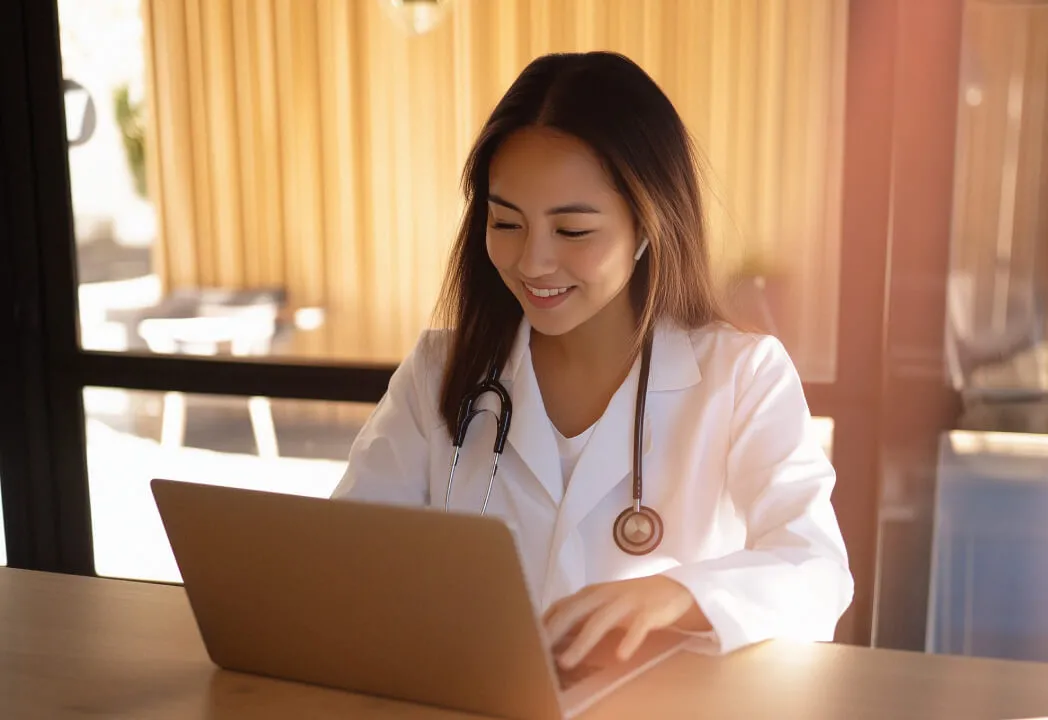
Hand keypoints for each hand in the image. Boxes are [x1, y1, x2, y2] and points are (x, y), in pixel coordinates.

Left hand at [542, 575, 708, 669]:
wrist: (669, 589)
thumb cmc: (626, 600)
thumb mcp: (599, 602)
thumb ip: (577, 614)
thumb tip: (547, 633)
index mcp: (590, 593)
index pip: (561, 606)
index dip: (544, 624)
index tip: (527, 642)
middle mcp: (604, 594)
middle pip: (575, 612)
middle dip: (555, 632)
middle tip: (539, 653)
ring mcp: (626, 602)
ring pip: (600, 621)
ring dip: (581, 642)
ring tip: (566, 662)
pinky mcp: (648, 611)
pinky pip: (638, 627)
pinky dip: (628, 640)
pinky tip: (621, 656)